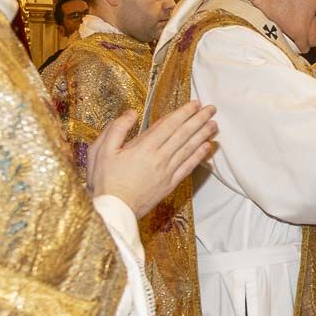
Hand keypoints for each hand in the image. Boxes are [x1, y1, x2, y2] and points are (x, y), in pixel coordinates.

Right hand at [86, 103, 216, 216]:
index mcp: (143, 147)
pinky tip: (207, 148)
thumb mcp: (101, 150)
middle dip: (199, 119)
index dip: (184, 113)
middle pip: (183, 134)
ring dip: (203, 135)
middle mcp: (159, 158)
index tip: (195, 104)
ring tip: (214, 124)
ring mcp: (166, 172)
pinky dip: (199, 156)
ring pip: (189, 149)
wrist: (113, 211)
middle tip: (212, 108)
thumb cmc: (105, 180)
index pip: (169, 125)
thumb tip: (132, 113)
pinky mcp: (169, 184)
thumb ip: (117, 128)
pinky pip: (188, 167)